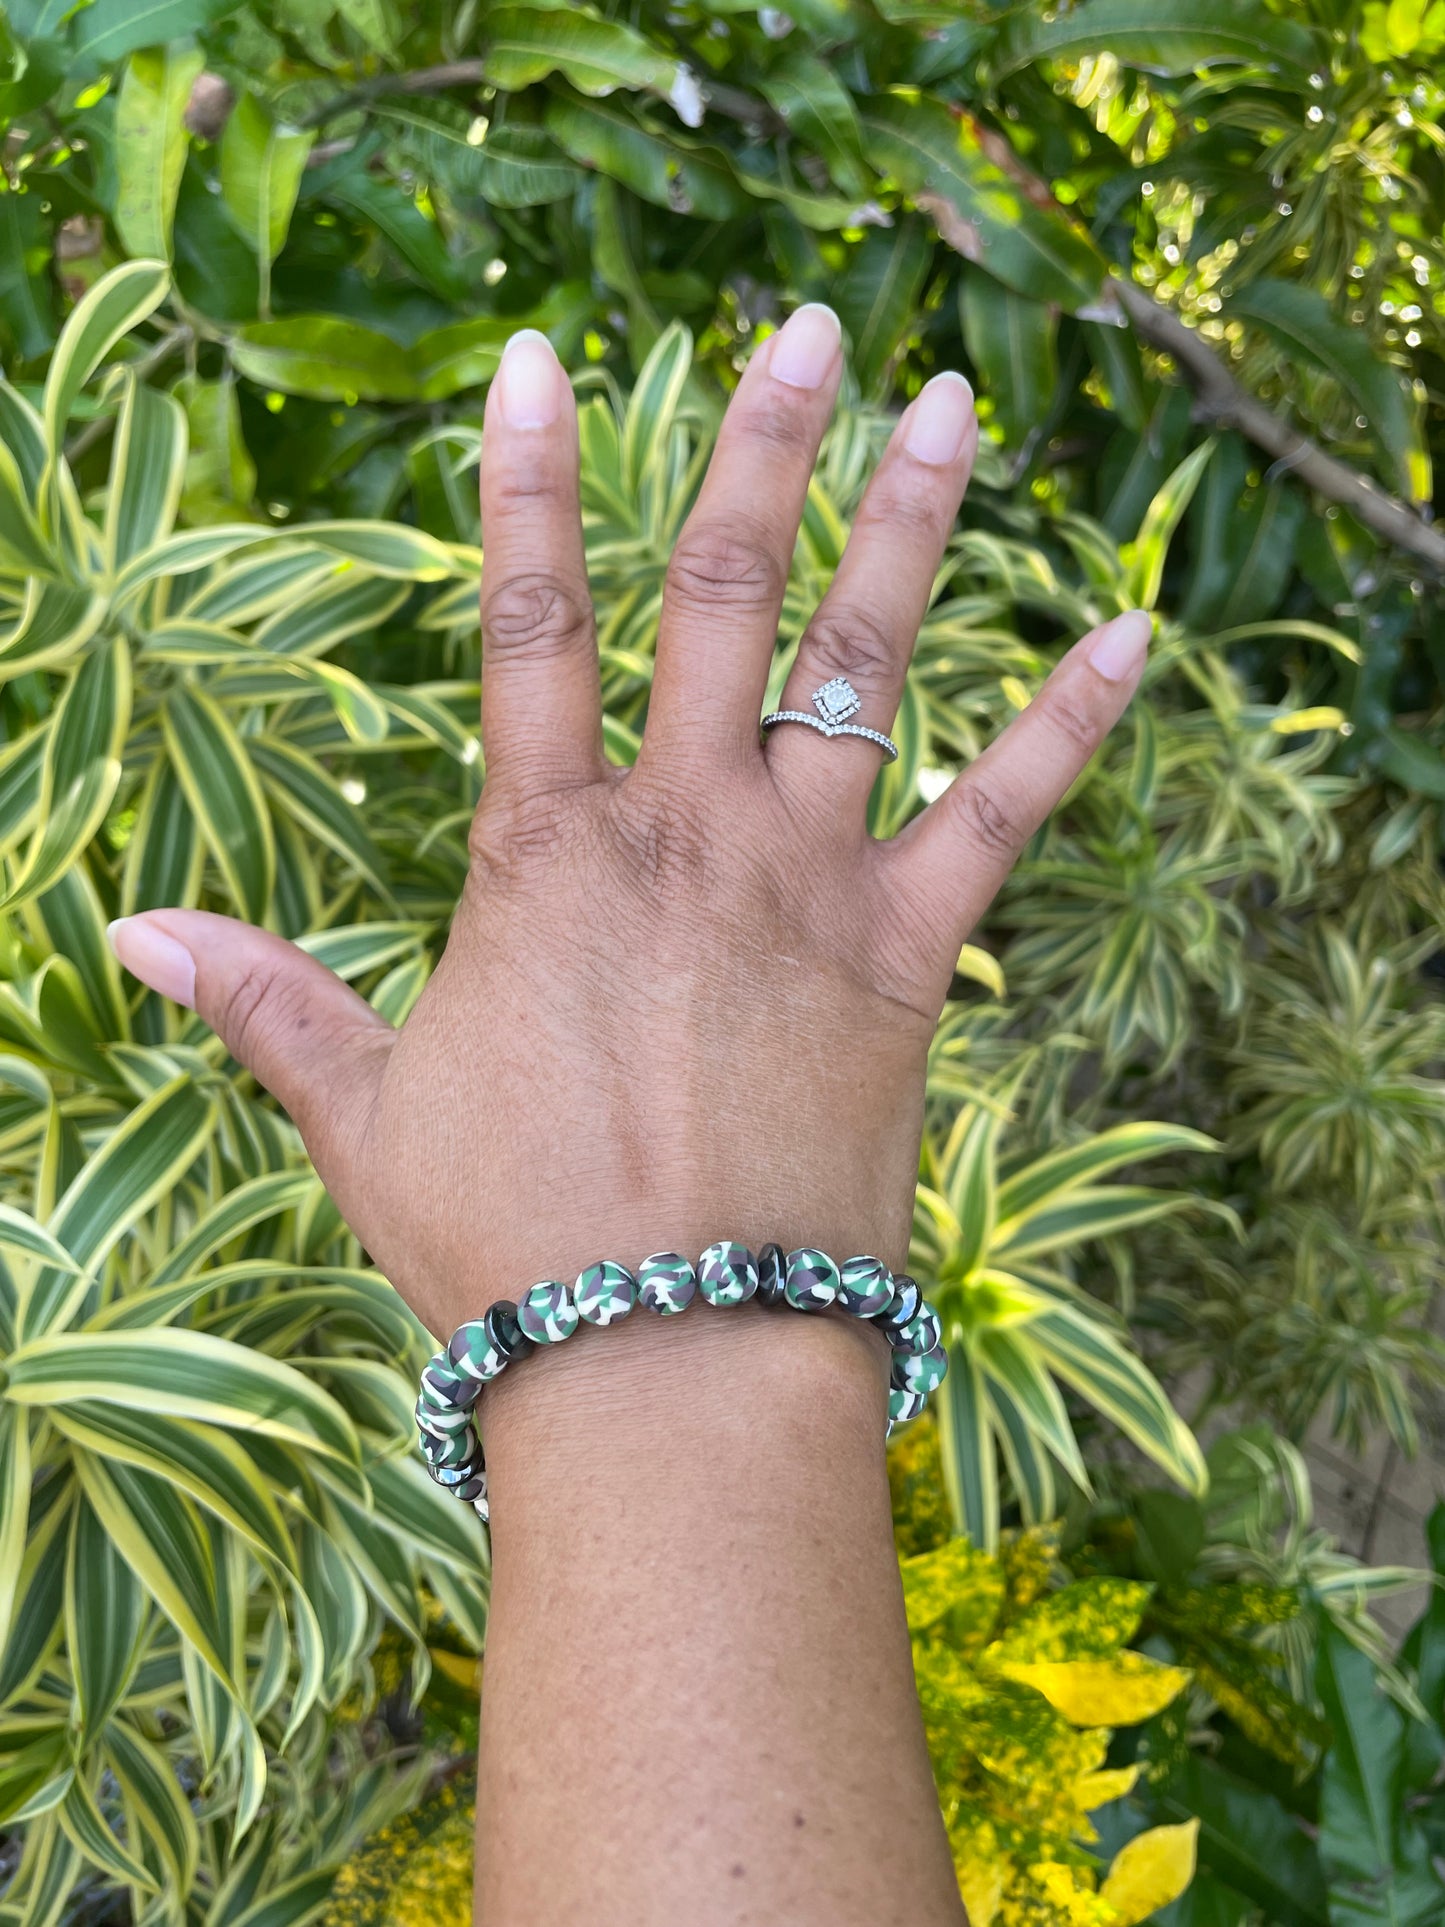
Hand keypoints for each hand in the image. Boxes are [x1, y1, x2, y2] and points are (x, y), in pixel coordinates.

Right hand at [109, 305, 1148, 1341]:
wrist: (664, 1357)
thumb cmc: (509, 1243)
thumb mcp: (361, 1110)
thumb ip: (265, 1000)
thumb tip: (131, 935)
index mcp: (545, 854)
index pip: (526, 624)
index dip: (524, 484)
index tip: (540, 361)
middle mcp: (683, 833)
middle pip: (719, 594)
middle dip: (757, 446)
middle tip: (802, 327)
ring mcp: (806, 883)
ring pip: (864, 663)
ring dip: (909, 525)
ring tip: (953, 406)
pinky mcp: (906, 958)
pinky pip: (1005, 813)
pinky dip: (1071, 721)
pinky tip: (1135, 633)